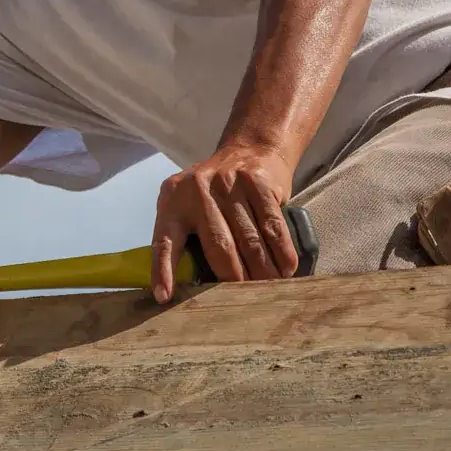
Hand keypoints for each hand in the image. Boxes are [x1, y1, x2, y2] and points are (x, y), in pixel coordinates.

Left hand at [150, 143, 298, 303]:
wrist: (250, 148)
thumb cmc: (215, 190)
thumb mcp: (189, 203)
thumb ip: (185, 234)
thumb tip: (188, 287)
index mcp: (173, 200)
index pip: (164, 240)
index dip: (163, 270)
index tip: (165, 297)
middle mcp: (198, 190)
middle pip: (218, 246)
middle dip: (234, 280)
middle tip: (244, 302)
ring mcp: (230, 183)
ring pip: (249, 239)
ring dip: (262, 271)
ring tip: (269, 291)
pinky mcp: (258, 182)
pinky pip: (272, 225)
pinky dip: (281, 252)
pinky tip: (286, 269)